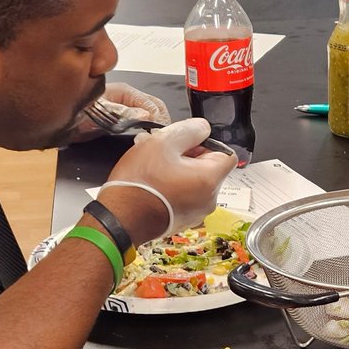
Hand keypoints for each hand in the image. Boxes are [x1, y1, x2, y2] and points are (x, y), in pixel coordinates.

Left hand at [73, 83, 170, 141]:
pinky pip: (139, 129)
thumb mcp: (102, 112)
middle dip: (160, 124)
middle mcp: (128, 101)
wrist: (58, 122)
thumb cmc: (77, 111)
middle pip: (154, 111)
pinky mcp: (120, 125)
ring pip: (148, 121)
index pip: (154, 104)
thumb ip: (125, 113)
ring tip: (152, 144)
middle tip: (160, 141)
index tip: (162, 134)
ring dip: (152, 131)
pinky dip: (145, 137)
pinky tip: (142, 145)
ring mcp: (125, 113)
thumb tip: (148, 115)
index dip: (161, 119)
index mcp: (126, 93)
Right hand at [98, 118, 235, 242]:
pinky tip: (153, 184)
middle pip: (210, 168)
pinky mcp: (181, 220)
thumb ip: (190, 130)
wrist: (120, 218)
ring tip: (154, 169)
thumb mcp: (163, 142)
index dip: (209, 143)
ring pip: (194, 182)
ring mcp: (195, 213)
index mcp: (209, 179)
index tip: (189, 142)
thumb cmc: (139, 184)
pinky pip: (184, 197)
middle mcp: (208, 199)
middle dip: (190, 157)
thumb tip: (203, 128)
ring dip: (178, 172)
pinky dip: (173, 188)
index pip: (227, 153)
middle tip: (165, 154)